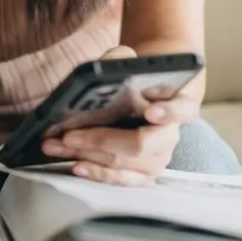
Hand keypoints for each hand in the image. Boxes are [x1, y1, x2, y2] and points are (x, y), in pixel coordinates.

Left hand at [41, 46, 202, 185]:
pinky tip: (76, 164)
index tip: (150, 110)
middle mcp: (170, 136)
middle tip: (70, 134)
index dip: (168, 112)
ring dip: (86, 154)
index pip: (183, 109)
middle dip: (101, 139)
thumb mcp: (130, 65)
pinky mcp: (142, 176)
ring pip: (122, 162)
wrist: (140, 103)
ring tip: (58, 145)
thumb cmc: (135, 85)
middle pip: (140, 143)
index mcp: (178, 104)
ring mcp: (157, 159)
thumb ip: (121, 60)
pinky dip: (96, 173)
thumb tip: (106, 64)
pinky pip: (120, 179)